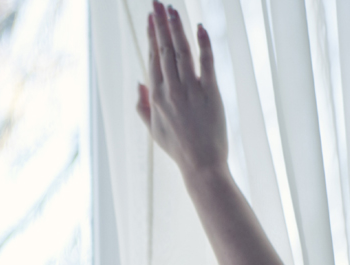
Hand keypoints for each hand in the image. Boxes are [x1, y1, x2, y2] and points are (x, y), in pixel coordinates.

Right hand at [136, 2, 226, 177]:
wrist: (201, 163)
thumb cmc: (177, 147)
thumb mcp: (153, 128)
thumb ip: (143, 105)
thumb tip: (139, 82)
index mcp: (157, 97)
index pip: (153, 58)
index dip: (152, 36)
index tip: (151, 18)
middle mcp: (171, 90)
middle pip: (164, 49)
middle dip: (160, 23)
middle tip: (157, 3)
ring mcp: (191, 90)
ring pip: (182, 51)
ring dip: (177, 28)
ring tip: (173, 9)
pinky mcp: (211, 92)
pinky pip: (206, 62)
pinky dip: (204, 44)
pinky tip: (200, 27)